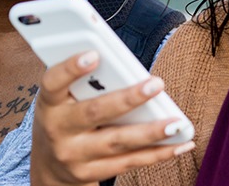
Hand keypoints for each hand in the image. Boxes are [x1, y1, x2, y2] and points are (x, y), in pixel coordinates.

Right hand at [31, 51, 195, 185]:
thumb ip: (88, 82)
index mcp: (49, 103)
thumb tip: (127, 68)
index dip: (71, 68)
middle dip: (127, 99)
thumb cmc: (65, 116)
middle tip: (156, 84)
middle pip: (94, 113)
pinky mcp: (89, 174)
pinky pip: (128, 163)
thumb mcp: (64, 98)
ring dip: (150, 132)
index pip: (53, 83)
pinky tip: (179, 144)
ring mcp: (73, 155)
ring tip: (177, 123)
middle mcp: (57, 130)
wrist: (49, 164)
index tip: (94, 54)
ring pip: (116, 142)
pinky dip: (157, 154)